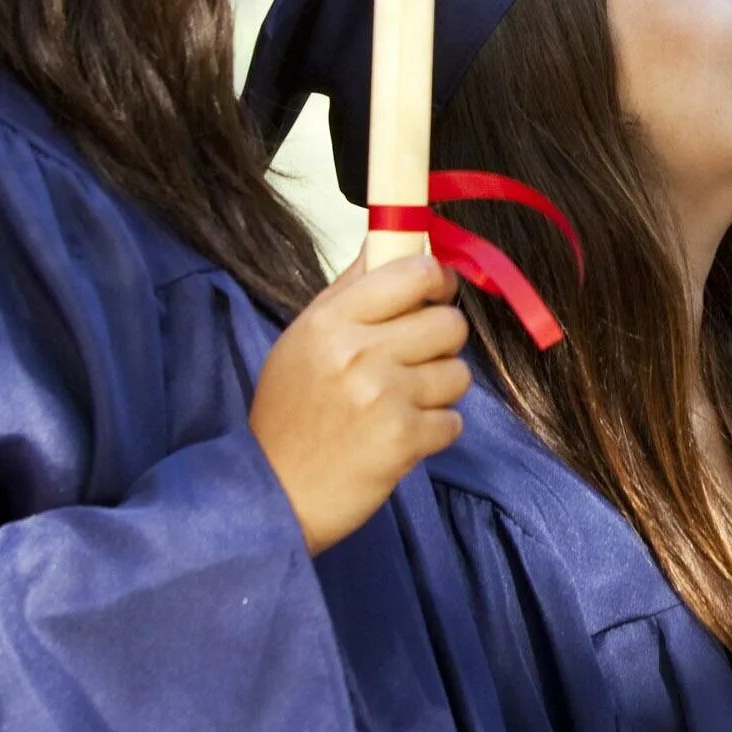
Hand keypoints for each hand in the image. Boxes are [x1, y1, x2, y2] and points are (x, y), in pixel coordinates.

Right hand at [250, 253, 473, 554]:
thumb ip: (350, 290)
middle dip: (441, 344)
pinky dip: (434, 432)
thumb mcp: (303, 340)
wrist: (272, 495)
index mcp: (331, 321)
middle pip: (449, 323)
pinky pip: (454, 421)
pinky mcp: (404, 439)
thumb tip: (389, 236)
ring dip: (438, 392)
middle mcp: (358, 352)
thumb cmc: (289, 415)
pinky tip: (400, 436)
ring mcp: (383, 396)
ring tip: (401, 404)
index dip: (437, 282)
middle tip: (414, 363)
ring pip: (458, 373)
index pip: (414, 273)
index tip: (435, 294)